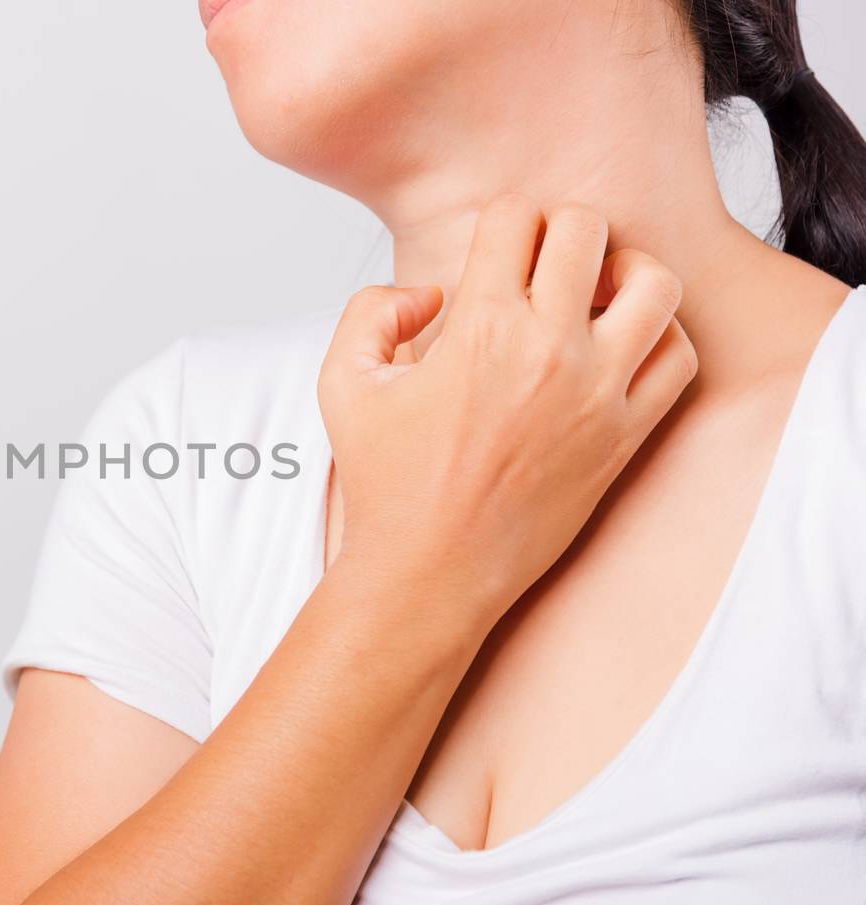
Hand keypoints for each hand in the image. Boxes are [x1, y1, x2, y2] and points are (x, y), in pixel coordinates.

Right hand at [318, 194, 695, 620]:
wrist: (430, 573)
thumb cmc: (386, 485)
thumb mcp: (341, 384)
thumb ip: (370, 311)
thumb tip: (428, 292)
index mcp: (480, 328)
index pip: (517, 215)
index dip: (501, 222)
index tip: (492, 253)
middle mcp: (548, 351)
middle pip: (588, 229)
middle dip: (561, 232)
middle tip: (543, 264)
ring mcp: (598, 393)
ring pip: (655, 284)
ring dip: (625, 274)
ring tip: (595, 295)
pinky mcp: (626, 435)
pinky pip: (678, 358)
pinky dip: (660, 337)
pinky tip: (619, 348)